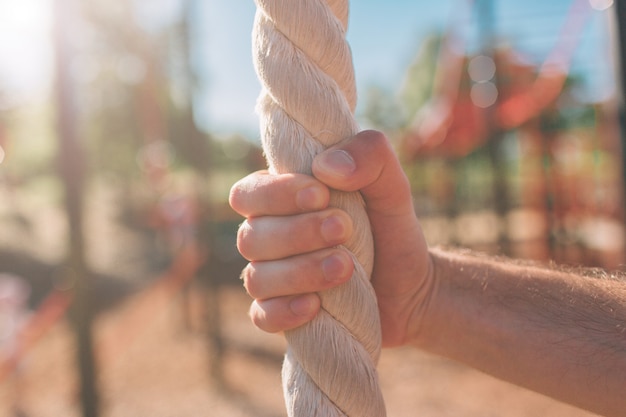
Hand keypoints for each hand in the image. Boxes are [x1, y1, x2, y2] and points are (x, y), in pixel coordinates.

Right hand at [230, 130, 434, 346]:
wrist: (412, 287)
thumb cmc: (390, 228)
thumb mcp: (391, 185)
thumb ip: (370, 156)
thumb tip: (327, 166)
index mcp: (282, 201)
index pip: (248, 193)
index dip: (276, 194)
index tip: (321, 195)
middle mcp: (269, 238)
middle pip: (251, 237)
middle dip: (297, 233)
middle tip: (343, 229)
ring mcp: (273, 279)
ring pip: (257, 278)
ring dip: (299, 272)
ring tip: (345, 267)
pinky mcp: (284, 314)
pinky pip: (263, 316)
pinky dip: (284, 311)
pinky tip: (316, 305)